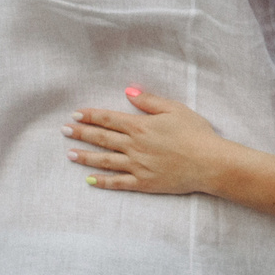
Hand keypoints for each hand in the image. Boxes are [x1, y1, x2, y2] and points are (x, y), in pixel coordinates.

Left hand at [67, 88, 235, 194]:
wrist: (210, 163)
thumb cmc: (196, 133)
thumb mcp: (175, 109)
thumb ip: (149, 100)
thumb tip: (128, 91)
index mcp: (140, 126)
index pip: (108, 119)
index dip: (90, 115)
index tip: (75, 114)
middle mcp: (134, 146)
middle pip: (101, 138)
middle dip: (81, 133)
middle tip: (64, 130)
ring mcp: (137, 166)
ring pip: (104, 160)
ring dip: (85, 156)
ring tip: (69, 154)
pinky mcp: (143, 183)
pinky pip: (118, 183)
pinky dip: (102, 181)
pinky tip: (89, 180)